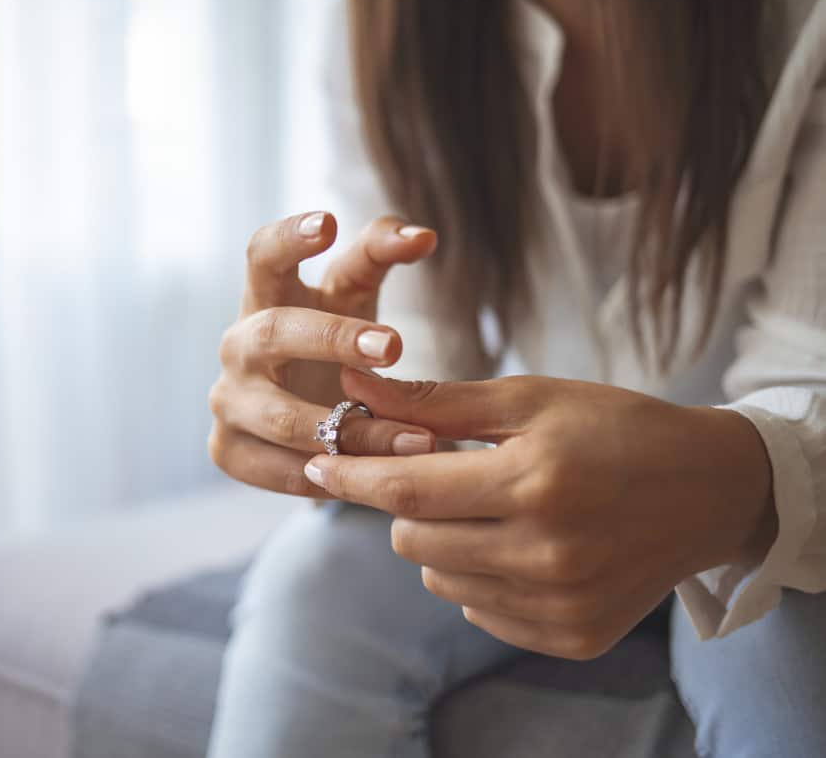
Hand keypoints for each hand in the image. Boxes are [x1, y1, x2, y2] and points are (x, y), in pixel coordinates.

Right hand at [207, 212, 439, 497]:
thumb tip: (425, 235)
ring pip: (284, 418)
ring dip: (354, 431)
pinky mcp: (227, 451)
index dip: (288, 237)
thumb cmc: (332, 340)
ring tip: (418, 439)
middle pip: (273, 333)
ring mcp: (226, 400)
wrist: (303, 414)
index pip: (261, 254)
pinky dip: (330, 476)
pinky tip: (376, 479)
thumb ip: (383, 254)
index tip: (328, 223)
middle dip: (332, 339)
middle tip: (393, 345)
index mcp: (264, 296)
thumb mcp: (354, 294)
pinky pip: (281, 470)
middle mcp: (236, 345)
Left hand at [303, 368, 777, 658]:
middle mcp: (548, 556)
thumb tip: (352, 389)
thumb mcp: (529, 399)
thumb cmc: (613, 428)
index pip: (407, 490)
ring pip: (440, 580)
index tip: (317, 462)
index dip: (351, 475)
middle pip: (413, 541)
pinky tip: (519, 545)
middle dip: (408, 504)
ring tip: (490, 507)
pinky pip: (480, 612)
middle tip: (442, 473)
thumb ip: (435, 402)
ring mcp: (562, 605)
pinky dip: (480, 578)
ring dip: (443, 542)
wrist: (708, 490)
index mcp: (536, 483)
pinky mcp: (573, 638)